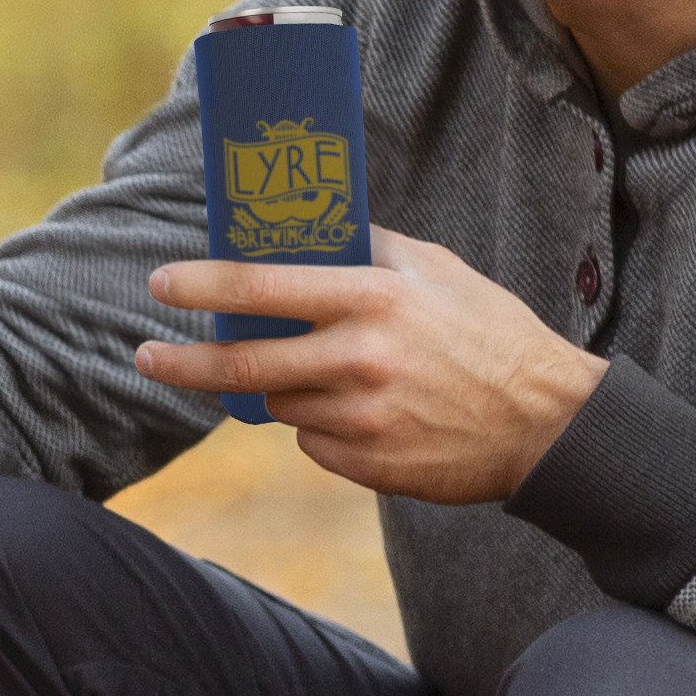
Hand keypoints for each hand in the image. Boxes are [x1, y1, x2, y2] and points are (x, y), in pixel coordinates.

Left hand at [138, 228, 604, 502]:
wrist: (548, 423)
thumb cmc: (489, 334)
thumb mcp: (437, 271)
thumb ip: (368, 251)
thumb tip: (302, 231)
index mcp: (374, 300)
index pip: (261, 289)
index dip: (200, 286)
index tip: (161, 284)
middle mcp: (359, 360)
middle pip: (241, 365)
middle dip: (181, 362)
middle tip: (147, 356)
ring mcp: (361, 418)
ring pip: (279, 404)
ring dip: (280, 390)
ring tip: (330, 376)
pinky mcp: (366, 464)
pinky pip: (312, 442)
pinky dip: (321, 426)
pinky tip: (369, 414)